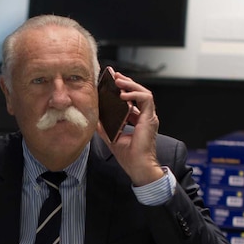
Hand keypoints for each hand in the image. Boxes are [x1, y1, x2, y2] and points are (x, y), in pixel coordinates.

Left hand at [96, 70, 163, 186]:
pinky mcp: (150, 119)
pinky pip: (146, 99)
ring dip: (131, 85)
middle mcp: (145, 117)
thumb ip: (105, 127)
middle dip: (127, 82)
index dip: (125, 90)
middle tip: (115, 76)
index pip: (133, 100)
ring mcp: (149, 117)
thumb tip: (94, 119)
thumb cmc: (129, 156)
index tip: (114, 83)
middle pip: (139, 93)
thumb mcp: (112, 138)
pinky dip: (135, 94)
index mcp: (139, 121)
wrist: (138, 167)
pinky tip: (124, 95)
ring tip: (119, 81)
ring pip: (144, 93)